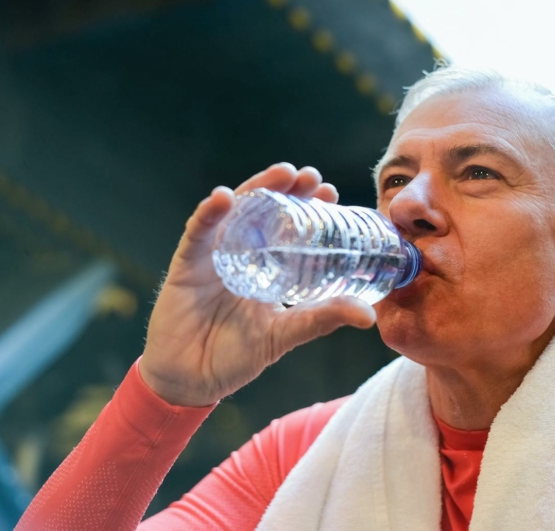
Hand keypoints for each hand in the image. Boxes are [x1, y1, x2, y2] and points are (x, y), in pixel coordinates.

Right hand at [139, 163, 376, 405]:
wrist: (192, 381)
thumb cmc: (237, 356)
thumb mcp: (286, 333)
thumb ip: (321, 319)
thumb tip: (368, 315)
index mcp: (265, 265)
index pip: (288, 227)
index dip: (308, 207)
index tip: (330, 193)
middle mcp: (241, 253)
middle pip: (263, 210)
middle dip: (286, 188)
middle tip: (310, 176)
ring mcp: (213, 255)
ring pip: (234, 212)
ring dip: (256, 189)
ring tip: (282, 173)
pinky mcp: (186, 264)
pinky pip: (196, 234)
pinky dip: (208, 214)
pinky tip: (224, 198)